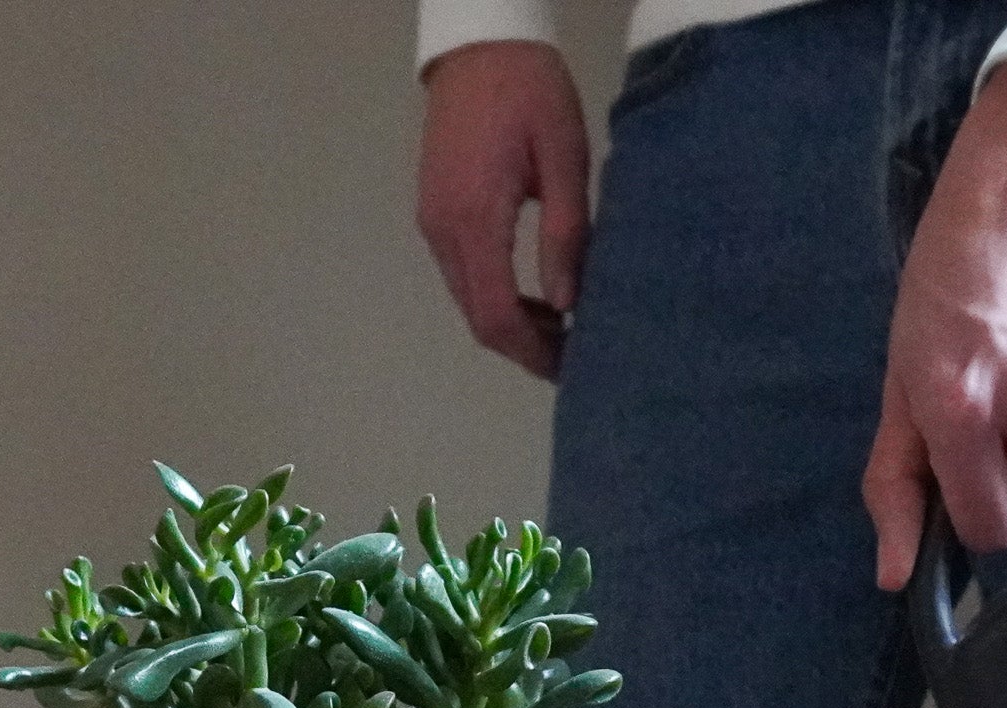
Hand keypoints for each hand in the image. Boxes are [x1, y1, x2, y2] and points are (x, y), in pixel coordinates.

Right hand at [418, 41, 591, 380]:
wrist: (478, 41)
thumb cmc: (530, 91)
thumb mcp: (565, 158)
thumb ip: (566, 234)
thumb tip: (566, 304)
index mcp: (475, 219)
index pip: (497, 316)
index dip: (532, 353)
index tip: (570, 368)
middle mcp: (443, 230)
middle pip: (478, 319)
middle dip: (524, 347)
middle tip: (573, 354)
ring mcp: (432, 223)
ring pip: (468, 301)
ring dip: (511, 324)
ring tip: (561, 325)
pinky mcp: (434, 213)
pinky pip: (463, 275)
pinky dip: (496, 297)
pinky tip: (534, 293)